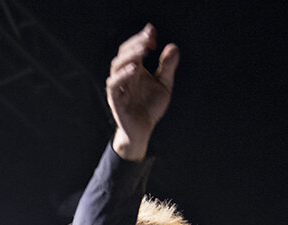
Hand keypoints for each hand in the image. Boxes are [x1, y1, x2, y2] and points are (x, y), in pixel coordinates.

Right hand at [107, 24, 179, 160]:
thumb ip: (167, 66)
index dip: (142, 38)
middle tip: (149, 37)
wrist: (142, 130)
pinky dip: (122, 75)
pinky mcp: (115, 100)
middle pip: (124, 53)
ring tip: (143, 49)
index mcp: (134, 70)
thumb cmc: (150, 107)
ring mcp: (118, 87)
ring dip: (130, 55)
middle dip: (136, 43)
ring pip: (117, 66)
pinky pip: (114, 85)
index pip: (134, 48)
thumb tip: (173, 46)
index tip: (153, 31)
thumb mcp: (164, 84)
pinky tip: (134, 68)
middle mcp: (124, 76)